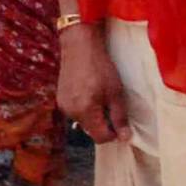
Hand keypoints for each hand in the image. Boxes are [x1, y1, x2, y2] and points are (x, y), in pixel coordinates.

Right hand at [55, 22, 127, 141]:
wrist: (80, 47)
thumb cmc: (101, 68)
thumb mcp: (116, 93)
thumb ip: (120, 118)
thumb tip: (125, 138)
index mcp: (85, 111)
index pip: (100, 137)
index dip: (113, 135)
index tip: (120, 124)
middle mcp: (71, 112)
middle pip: (91, 130)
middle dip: (103, 124)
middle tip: (111, 106)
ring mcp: (63, 106)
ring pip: (83, 122)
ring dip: (93, 116)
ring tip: (99, 97)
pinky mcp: (60, 99)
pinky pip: (75, 112)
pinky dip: (84, 108)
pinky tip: (89, 93)